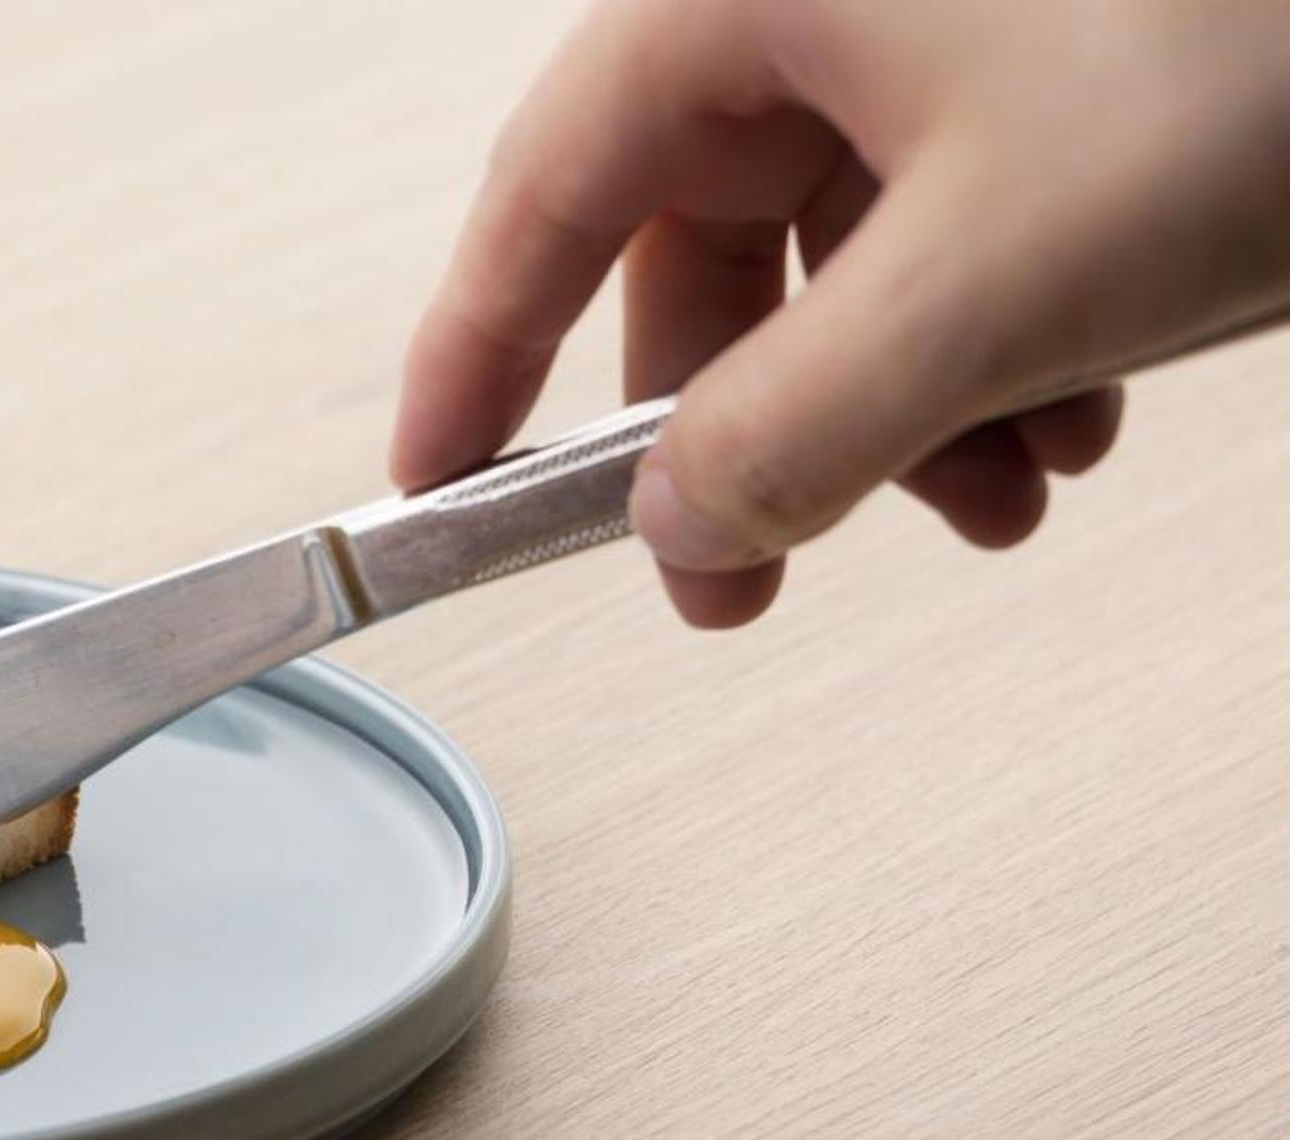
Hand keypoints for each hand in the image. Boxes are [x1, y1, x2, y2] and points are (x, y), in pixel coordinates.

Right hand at [392, 0, 1289, 625]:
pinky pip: (954, 247)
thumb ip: (794, 426)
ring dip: (895, 417)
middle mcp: (829, 5)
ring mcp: (946, 42)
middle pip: (699, 252)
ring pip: (842, 270)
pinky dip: (991, 358)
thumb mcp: (994, 279)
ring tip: (996, 497)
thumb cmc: (1262, 46)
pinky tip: (1076, 416)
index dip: (479, 351)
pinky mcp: (1048, 84)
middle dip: (746, 432)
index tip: (439, 483)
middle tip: (738, 576)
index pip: (545, 190)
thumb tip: (679, 526)